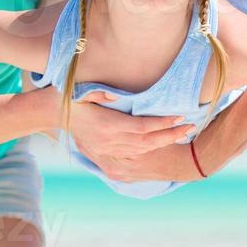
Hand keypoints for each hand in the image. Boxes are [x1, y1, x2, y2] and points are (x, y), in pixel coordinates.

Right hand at [67, 90, 195, 176]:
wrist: (57, 112)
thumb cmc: (76, 96)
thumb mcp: (87, 91)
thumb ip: (101, 93)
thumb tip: (113, 94)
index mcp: (108, 126)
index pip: (143, 127)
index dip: (163, 123)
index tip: (180, 117)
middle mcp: (110, 141)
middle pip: (147, 142)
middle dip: (170, 135)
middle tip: (189, 126)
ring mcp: (107, 150)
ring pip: (142, 150)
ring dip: (164, 143)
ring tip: (183, 133)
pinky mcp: (105, 155)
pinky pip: (132, 156)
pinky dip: (150, 151)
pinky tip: (164, 145)